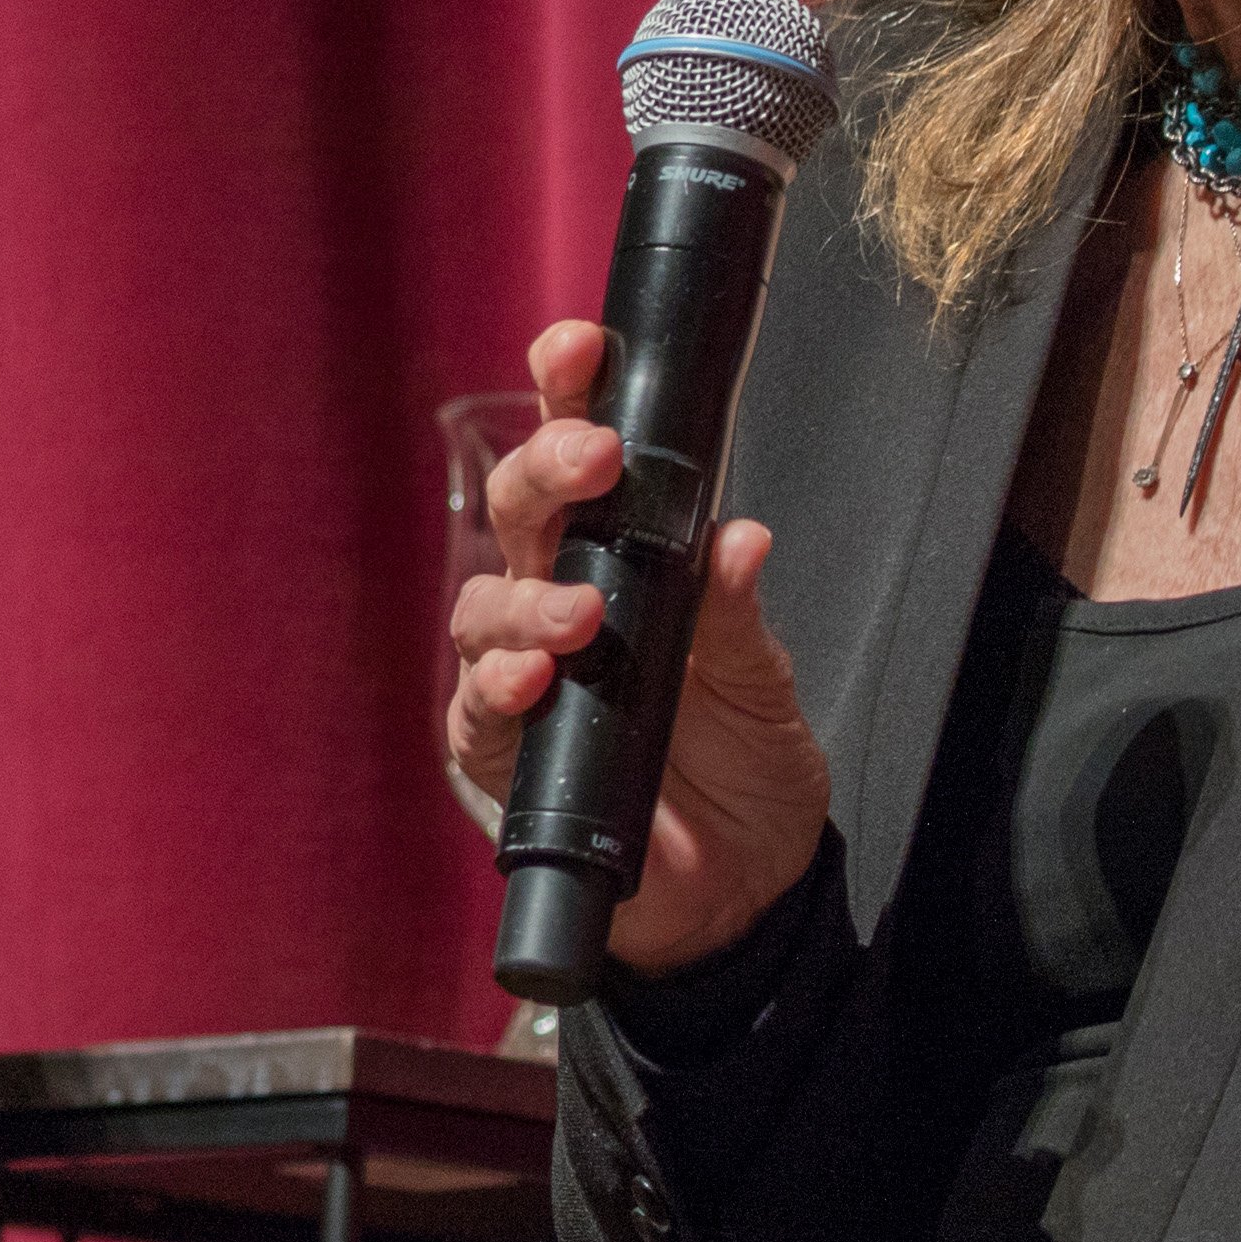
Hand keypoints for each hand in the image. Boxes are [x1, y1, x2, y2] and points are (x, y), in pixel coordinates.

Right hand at [446, 317, 837, 971]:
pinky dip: (499, 690)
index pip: (582, 468)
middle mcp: (558, 605)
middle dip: (541, 471)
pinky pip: (476, 713)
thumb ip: (738, 618)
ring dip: (524, 599)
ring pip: (482, 608)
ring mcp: (523, 680)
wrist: (744, 895)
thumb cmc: (745, 772)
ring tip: (580, 613)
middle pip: (518, 515)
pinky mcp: (501, 759)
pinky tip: (534, 681)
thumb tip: (740, 536)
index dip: (566, 397)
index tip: (579, 346)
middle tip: (590, 456)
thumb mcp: (765, 688)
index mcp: (621, 565)